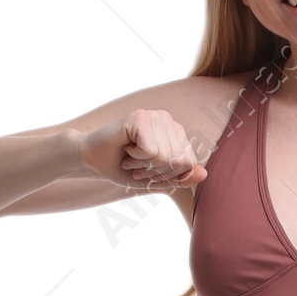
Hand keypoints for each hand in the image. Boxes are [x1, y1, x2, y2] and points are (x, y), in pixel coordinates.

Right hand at [77, 109, 207, 192]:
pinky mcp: (140, 117)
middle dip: (156, 172)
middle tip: (137, 166)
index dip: (168, 176)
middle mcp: (167, 120)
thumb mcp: (156, 179)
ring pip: (167, 157)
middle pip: (180, 161)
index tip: (147, 171)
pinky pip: (152, 151)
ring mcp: (155, 116)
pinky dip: (137, 158)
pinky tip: (126, 149)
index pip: (189, 163)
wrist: (92, 161)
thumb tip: (204, 174)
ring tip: (131, 158)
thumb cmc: (122, 168)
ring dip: (145, 166)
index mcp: (175, 132)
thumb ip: (180, 178)